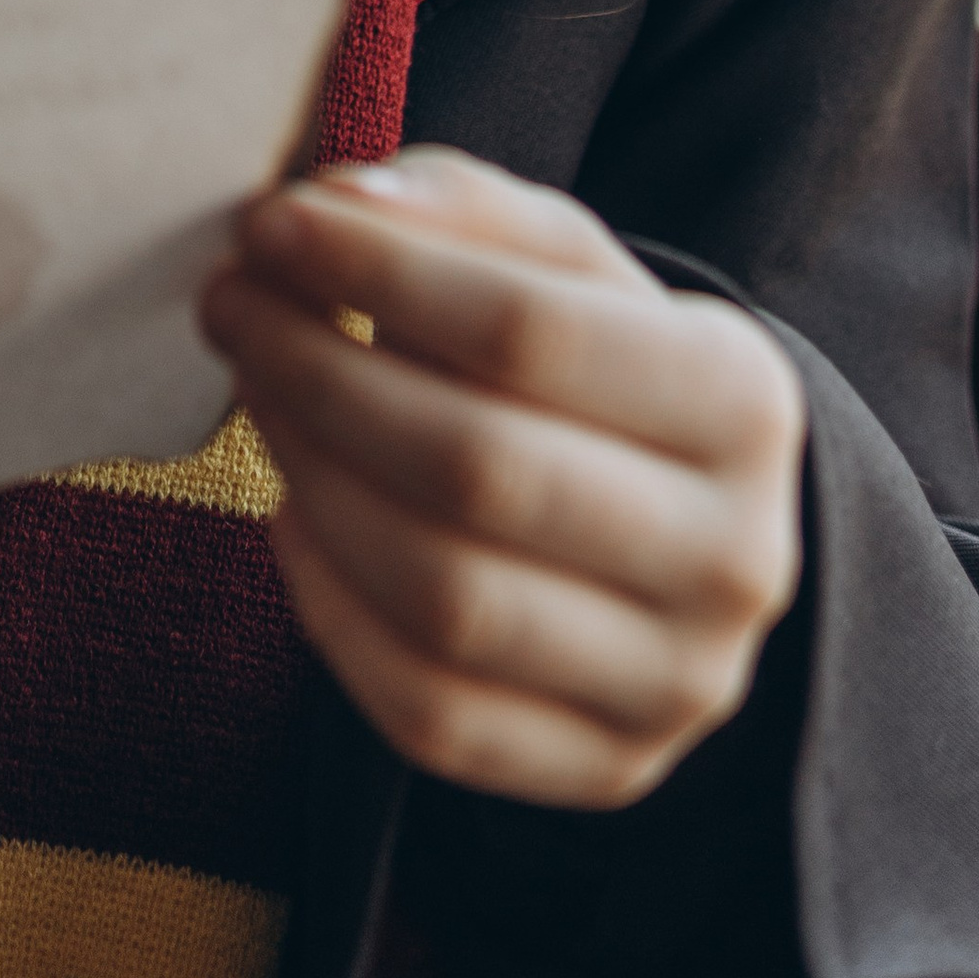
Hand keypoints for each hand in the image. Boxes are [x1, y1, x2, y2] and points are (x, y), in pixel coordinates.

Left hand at [200, 148, 803, 807]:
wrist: (684, 525)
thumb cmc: (597, 366)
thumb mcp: (563, 263)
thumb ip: (458, 210)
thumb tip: (340, 202)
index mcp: (745, 399)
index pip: (530, 329)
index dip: (378, 273)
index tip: (271, 227)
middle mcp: (735, 557)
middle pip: (478, 466)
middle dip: (321, 374)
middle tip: (233, 307)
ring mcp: (675, 684)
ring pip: (445, 598)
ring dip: (312, 481)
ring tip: (257, 395)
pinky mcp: (605, 774)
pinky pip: (427, 713)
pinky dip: (331, 610)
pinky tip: (294, 517)